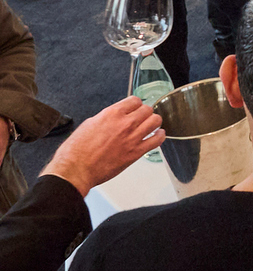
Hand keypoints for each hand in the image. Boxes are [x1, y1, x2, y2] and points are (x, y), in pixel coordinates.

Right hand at [42, 97, 164, 197]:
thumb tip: (114, 117)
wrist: (75, 170)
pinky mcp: (136, 152)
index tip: (135, 109)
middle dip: (145, 113)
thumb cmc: (76, 151)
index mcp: (111, 114)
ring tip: (150, 126)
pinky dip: (160, 136)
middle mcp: (125, 123)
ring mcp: (132, 137)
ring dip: (153, 123)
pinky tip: (157, 135)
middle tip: (141, 119)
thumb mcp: (88, 125)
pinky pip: (157, 140)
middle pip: (147, 109)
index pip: (135, 100)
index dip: (135, 105)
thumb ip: (106, 118)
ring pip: (155, 121)